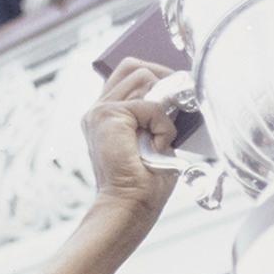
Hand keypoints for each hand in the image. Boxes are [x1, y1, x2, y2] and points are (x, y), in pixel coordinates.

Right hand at [82, 58, 178, 221]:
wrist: (129, 206)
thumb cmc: (144, 184)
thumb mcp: (152, 140)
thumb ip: (155, 114)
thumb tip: (174, 92)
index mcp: (105, 116)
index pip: (128, 74)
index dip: (155, 77)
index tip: (175, 95)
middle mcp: (97, 110)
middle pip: (133, 66)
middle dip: (162, 80)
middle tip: (176, 105)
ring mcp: (99, 111)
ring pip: (143, 77)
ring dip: (161, 107)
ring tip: (159, 138)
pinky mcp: (108, 115)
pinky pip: (151, 104)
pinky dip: (163, 126)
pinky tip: (157, 146)